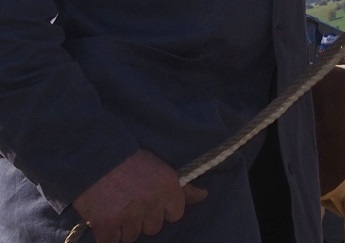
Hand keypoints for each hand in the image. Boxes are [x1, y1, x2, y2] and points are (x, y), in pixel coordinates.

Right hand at [71, 150, 206, 242]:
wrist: (94, 156)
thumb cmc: (129, 161)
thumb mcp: (160, 168)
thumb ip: (182, 187)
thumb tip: (204, 196)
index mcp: (168, 186)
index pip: (176, 214)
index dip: (162, 210)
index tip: (151, 201)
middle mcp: (152, 201)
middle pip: (154, 228)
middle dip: (142, 219)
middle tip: (130, 203)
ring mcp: (129, 214)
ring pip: (132, 236)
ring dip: (123, 227)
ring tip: (116, 207)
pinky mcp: (107, 223)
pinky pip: (111, 241)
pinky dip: (106, 234)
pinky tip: (103, 217)